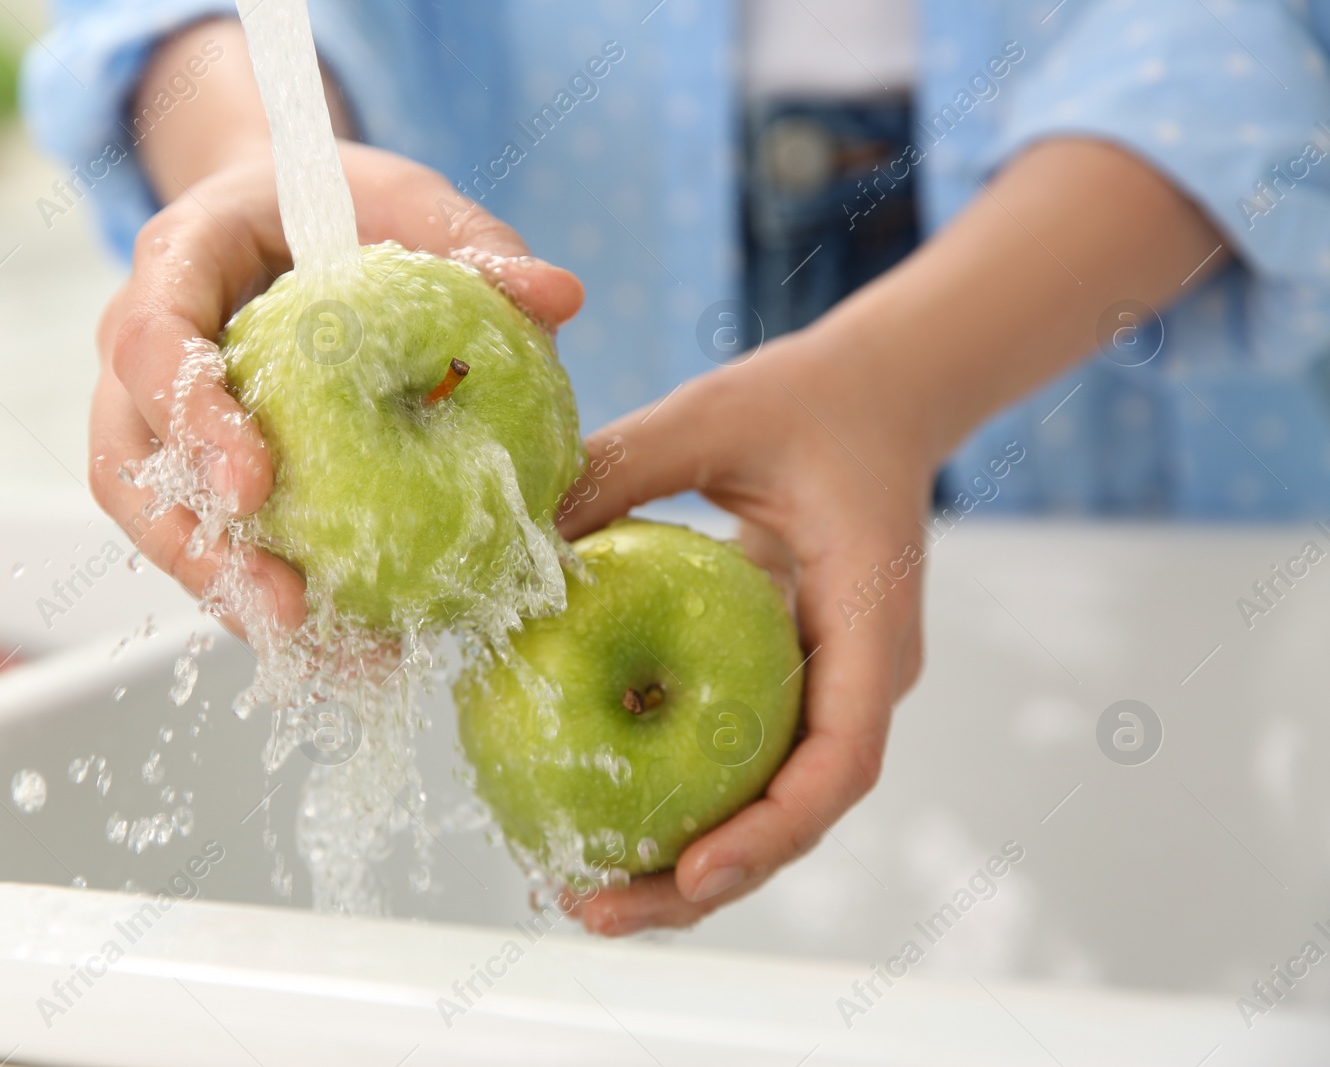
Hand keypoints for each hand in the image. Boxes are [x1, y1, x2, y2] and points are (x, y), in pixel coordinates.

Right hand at [88, 142, 584, 628]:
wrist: (283, 216)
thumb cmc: (338, 202)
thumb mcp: (404, 199)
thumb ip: (471, 243)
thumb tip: (560, 296)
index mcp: (178, 261)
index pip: (150, 341)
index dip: (191, 417)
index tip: (255, 484)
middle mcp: (141, 349)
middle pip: (128, 462)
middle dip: (196, 546)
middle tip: (284, 607)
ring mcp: (156, 418)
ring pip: (155, 521)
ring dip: (228, 594)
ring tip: (323, 650)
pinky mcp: (192, 470)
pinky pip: (207, 540)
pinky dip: (263, 593)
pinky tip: (342, 640)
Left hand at [555, 326, 932, 934]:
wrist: (877, 394)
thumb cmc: (810, 399)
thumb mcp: (716, 416)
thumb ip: (623, 463)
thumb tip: (513, 533)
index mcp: (871, 626)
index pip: (840, 760)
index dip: (770, 831)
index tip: (693, 873)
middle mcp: (858, 678)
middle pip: (793, 816)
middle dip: (702, 883)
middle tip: (595, 913)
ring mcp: (828, 686)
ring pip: (763, 803)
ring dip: (680, 863)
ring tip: (580, 897)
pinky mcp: (788, 680)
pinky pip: (736, 757)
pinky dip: (676, 799)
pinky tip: (594, 814)